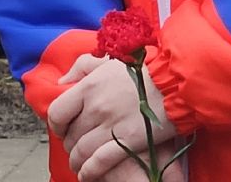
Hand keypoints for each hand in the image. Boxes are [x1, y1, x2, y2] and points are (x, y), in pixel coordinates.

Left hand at [49, 54, 179, 181]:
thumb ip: (81, 67)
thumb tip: (61, 83)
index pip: (57, 112)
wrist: (174, 80)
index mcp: (88, 87)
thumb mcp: (107, 61)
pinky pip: (101, 161)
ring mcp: (112, 125)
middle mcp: (96, 107)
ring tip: (78, 164)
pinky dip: (90, 170)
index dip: (57, 124)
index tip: (62, 128)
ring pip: (82, 150)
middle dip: (69, 143)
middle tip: (74, 146)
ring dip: (77, 160)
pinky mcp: (130, 141)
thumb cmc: (142, 69)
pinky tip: (86, 174)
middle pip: (71, 134)